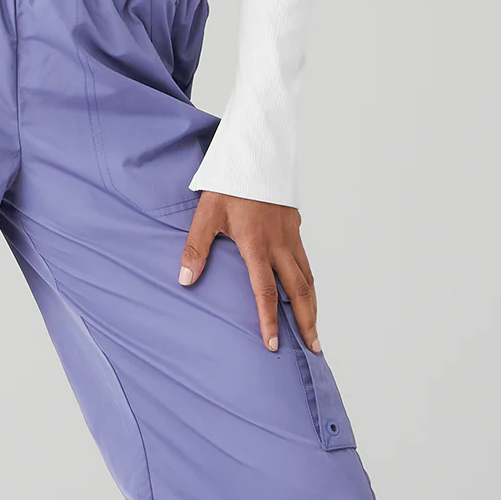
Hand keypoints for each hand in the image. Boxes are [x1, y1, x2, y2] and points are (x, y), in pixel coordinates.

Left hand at [178, 191, 319, 353]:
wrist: (254, 152)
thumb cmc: (229, 183)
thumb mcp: (206, 214)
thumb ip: (195, 248)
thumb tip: (185, 280)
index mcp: (257, 245)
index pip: (266, 292)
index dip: (269, 320)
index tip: (273, 344)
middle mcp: (279, 244)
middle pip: (299, 291)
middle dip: (307, 321)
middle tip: (314, 347)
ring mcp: (291, 235)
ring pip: (308, 277)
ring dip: (313, 305)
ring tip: (315, 328)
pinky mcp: (295, 227)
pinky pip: (306, 261)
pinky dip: (310, 283)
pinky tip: (307, 294)